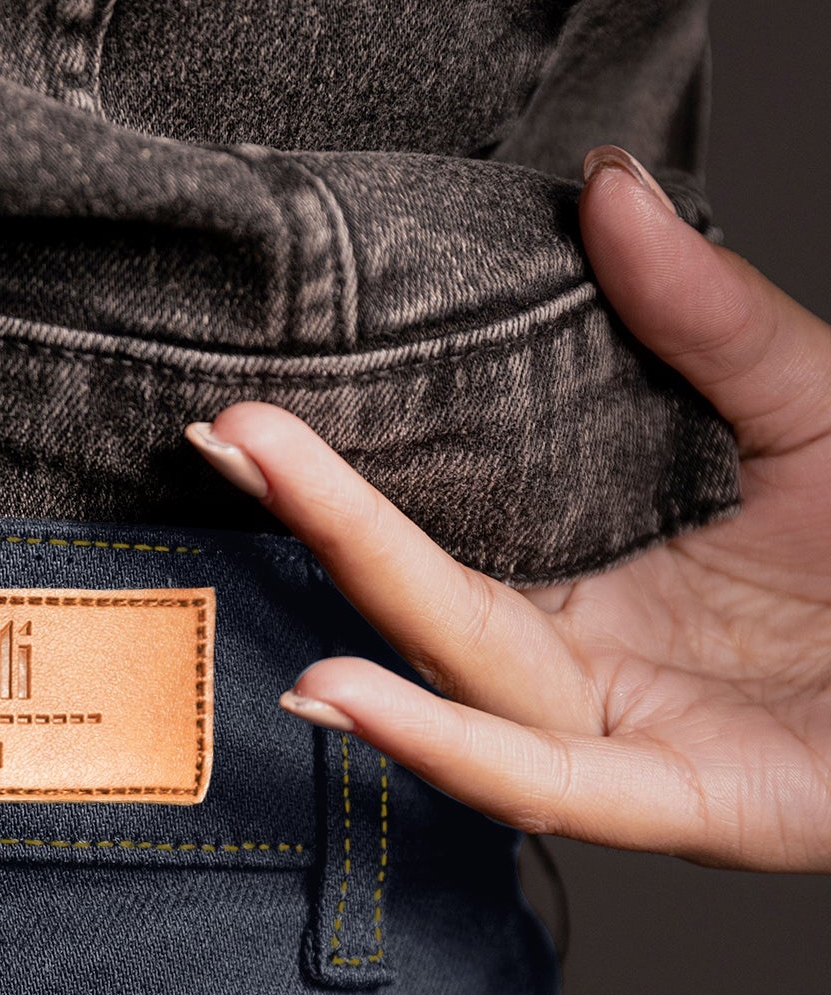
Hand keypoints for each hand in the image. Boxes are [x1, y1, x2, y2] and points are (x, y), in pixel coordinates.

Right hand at [186, 150, 830, 868]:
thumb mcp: (811, 400)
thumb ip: (706, 313)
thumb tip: (607, 190)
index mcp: (602, 587)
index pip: (439, 538)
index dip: (339, 483)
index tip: (245, 413)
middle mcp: (597, 671)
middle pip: (432, 608)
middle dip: (323, 526)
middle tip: (223, 436)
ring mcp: (635, 745)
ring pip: (471, 701)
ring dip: (364, 650)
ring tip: (266, 556)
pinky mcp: (691, 805)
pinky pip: (551, 781)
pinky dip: (450, 745)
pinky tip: (361, 698)